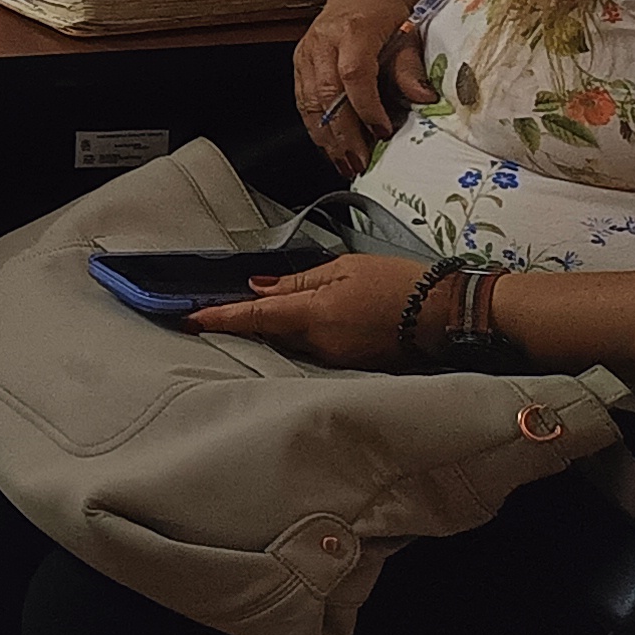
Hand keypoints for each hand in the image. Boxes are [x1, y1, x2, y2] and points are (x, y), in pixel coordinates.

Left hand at [190, 253, 433, 369]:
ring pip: (293, 342)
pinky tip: (315, 321)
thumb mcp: (343, 269)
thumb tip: (258, 287)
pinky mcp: (353, 366)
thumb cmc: (399, 282)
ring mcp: (337, 359)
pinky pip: (316, 350)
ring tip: (278, 307)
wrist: (447, 313)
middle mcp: (320, 343)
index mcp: (313, 315)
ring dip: (281, 328)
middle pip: (271, 332)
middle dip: (250, 321)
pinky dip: (306, 336)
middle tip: (223, 305)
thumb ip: (297, 281)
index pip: (254, 317)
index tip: (188, 319)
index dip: (220, 318)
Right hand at [291, 2, 415, 174]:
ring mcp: (306, 53)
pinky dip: (316, 128)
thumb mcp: (408, 35)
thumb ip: (412, 69)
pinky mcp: (298, 64)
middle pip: (327, 94)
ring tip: (345, 163)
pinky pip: (302, 102)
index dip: (367, 106)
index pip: (354, 74)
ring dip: (327, 137)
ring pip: (309, 102)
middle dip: (343, 133)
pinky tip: (330, 147)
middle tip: (360, 161)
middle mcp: (323, 42)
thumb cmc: (384, 14)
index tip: (383, 131)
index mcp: (353, 30)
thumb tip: (423, 98)